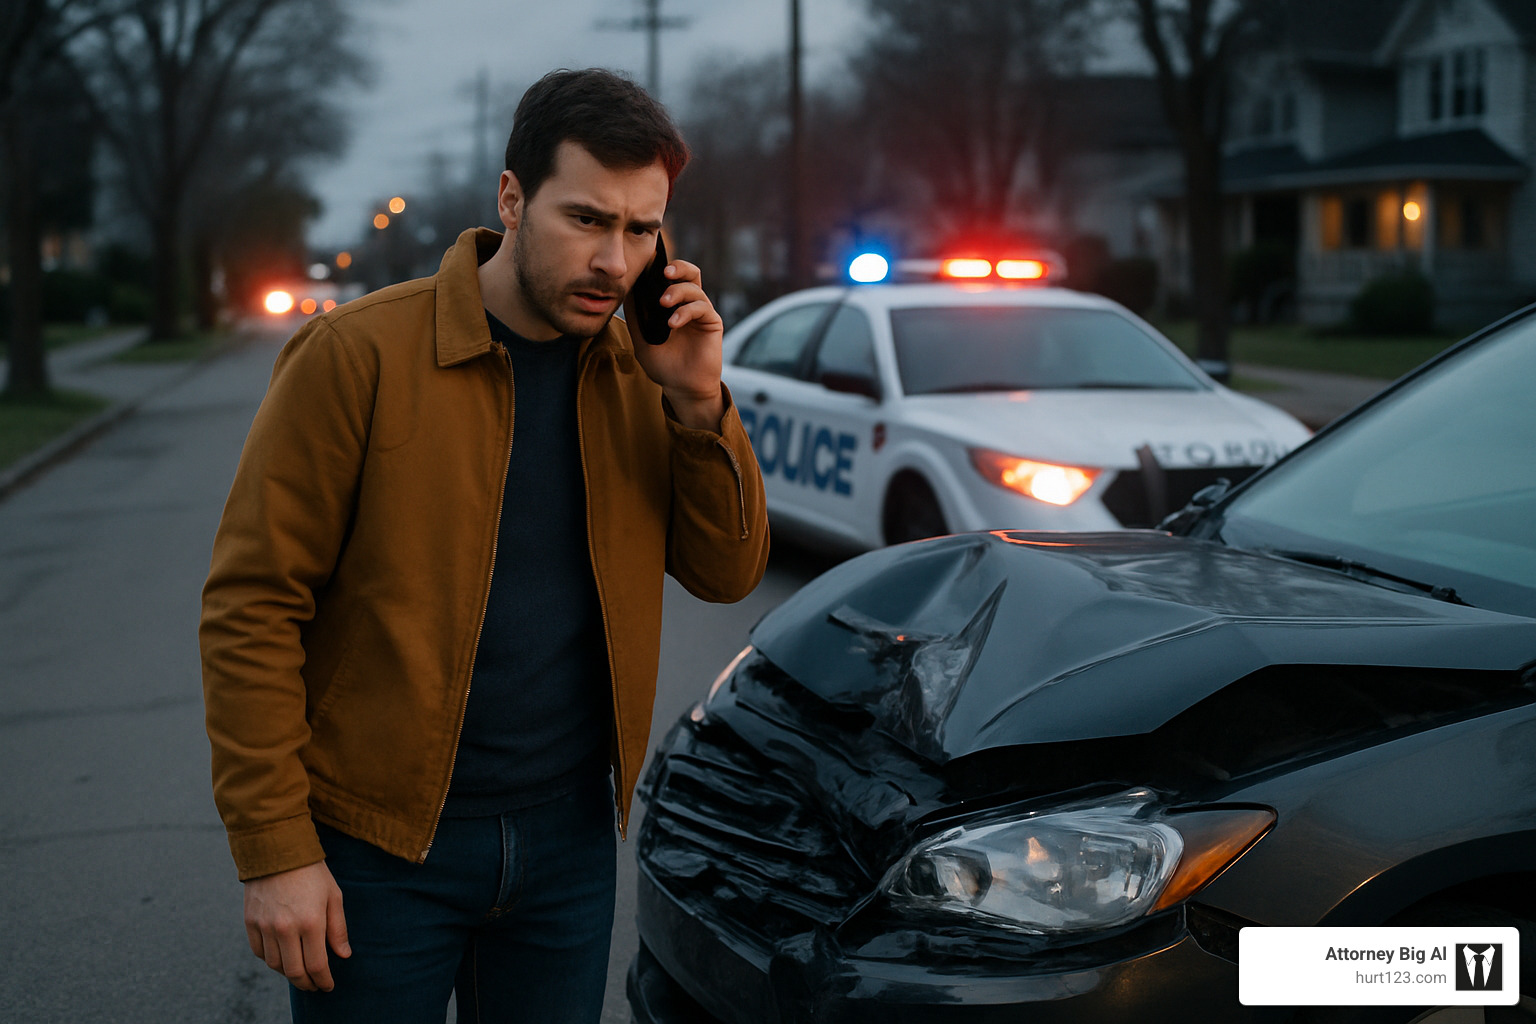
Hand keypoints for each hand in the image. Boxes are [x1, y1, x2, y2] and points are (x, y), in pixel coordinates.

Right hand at [243, 860, 350, 991]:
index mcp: (310, 921)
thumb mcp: (333, 896)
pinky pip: (259, 952)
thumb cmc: (312, 872)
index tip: (328, 986)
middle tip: (314, 986)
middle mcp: (285, 928)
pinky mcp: (250, 922)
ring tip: (300, 972)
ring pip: (275, 965)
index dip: (323, 980)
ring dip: (288, 974)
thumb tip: (343, 956)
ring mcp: (265, 926)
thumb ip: (338, 928)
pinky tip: (282, 957)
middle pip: (294, 971)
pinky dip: (271, 960)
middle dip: (306, 984)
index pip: (317, 965)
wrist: (277, 850)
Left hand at [624, 258, 724, 429]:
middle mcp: (689, 304)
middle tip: (664, 273)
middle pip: (690, 273)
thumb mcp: (642, 339)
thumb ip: (636, 317)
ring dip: (677, 291)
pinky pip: (701, 307)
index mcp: (673, 305)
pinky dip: (685, 311)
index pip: (671, 278)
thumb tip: (626, 292)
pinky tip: (673, 323)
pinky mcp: (712, 322)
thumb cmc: (663, 365)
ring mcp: (701, 312)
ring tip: (663, 304)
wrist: (681, 387)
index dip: (662, 268)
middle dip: (677, 268)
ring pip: (694, 287)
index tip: (648, 266)